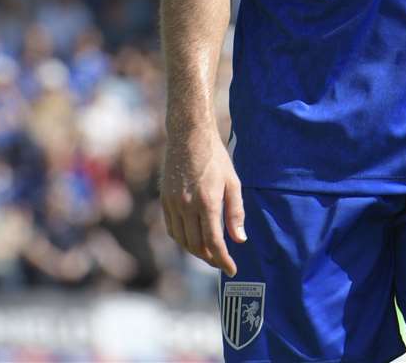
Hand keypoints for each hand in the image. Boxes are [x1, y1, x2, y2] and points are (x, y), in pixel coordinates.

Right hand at [160, 123, 245, 275]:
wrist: (189, 136)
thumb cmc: (215, 158)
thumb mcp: (233, 182)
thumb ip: (236, 212)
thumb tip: (240, 239)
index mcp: (207, 202)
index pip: (213, 242)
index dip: (223, 260)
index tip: (231, 269)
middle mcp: (187, 206)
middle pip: (196, 245)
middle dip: (210, 259)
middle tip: (221, 262)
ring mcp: (173, 203)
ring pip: (182, 240)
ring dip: (195, 251)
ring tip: (208, 254)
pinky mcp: (165, 200)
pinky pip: (172, 228)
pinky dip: (182, 239)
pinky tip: (192, 239)